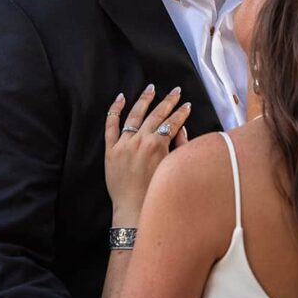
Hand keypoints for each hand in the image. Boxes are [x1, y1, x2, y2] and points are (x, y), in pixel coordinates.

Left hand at [104, 84, 190, 219]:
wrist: (134, 209)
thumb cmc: (156, 192)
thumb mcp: (173, 168)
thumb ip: (180, 147)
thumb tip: (181, 129)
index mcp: (158, 145)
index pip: (172, 122)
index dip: (181, 112)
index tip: (187, 105)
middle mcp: (140, 141)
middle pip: (156, 115)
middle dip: (168, 101)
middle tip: (176, 91)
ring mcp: (124, 144)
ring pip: (134, 115)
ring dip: (144, 100)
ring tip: (151, 88)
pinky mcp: (110, 150)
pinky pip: (111, 125)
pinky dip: (115, 110)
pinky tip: (121, 98)